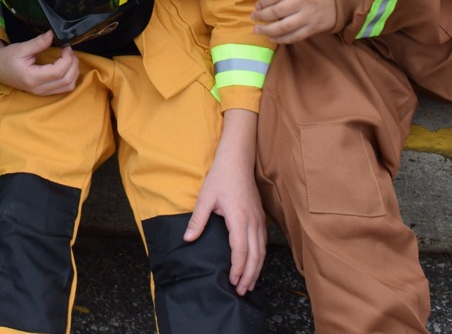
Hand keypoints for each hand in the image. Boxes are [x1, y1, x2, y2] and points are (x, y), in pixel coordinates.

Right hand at [0, 32, 77, 95]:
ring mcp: (42, 92)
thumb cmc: (6, 58)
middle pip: (67, 80)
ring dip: (73, 72)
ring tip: (69, 58)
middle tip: (69, 51)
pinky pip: (64, 88)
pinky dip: (70, 77)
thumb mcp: (21, 48)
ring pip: (68, 86)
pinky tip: (67, 67)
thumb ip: (38, 42)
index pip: (58, 72)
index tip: (66, 47)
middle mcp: (38, 88)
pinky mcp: (44, 92)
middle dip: (73, 64)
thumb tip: (53, 34)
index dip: (67, 58)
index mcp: (32, 78)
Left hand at [185, 108, 264, 294]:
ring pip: (262, 251)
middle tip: (241, 291)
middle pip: (255, 255)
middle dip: (249, 275)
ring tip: (249, 285)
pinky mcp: (261, 218)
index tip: (232, 282)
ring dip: (257, 269)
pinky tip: (255, 265)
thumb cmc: (220, 178)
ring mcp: (259, 220)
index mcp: (239, 218)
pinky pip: (263, 243)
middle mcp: (253, 222)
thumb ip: (197, 219)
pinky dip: (260, 258)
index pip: (241, 250)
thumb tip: (188, 239)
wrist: (237, 160)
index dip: (237, 268)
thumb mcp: (205, 197)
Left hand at [253, 0, 336, 42]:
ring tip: (258, 30)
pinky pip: (296, 36)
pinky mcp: (315, 28)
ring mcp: (310, 16)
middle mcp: (305, 1)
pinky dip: (282, 39)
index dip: (264, 1)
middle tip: (253, 17)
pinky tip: (272, 38)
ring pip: (285, 26)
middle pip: (278, 11)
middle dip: (263, 16)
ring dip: (268, 30)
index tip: (257, 6)